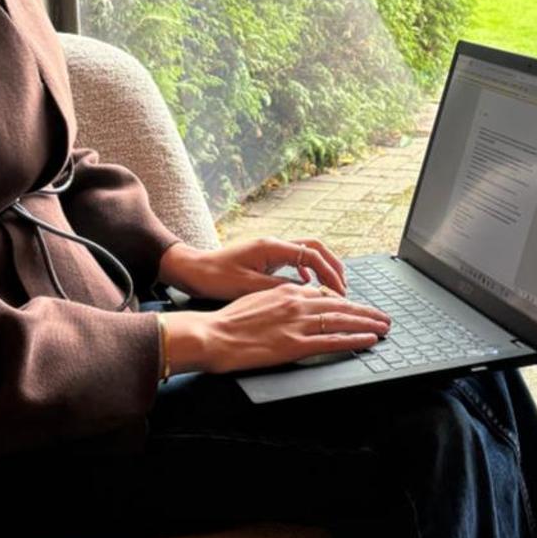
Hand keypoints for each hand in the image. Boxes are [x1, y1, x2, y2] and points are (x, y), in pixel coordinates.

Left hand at [157, 236, 346, 302]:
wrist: (192, 270)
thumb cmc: (215, 278)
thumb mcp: (249, 287)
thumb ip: (279, 288)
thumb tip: (306, 292)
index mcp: (272, 248)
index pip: (313, 256)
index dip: (330, 275)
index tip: (340, 293)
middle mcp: (274, 244)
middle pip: (316, 248)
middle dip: (333, 267)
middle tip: (344, 288)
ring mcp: (270, 249)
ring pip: (306, 253)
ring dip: (322, 268)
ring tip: (333, 288)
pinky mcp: (265, 258)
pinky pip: (294, 260)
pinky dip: (307, 271)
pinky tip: (308, 285)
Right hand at [162, 283, 390, 375]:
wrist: (212, 335)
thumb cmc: (228, 321)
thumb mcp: (256, 299)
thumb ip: (280, 300)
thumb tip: (296, 301)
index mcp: (286, 291)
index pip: (324, 294)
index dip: (345, 302)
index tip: (358, 308)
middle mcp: (296, 303)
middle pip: (341, 305)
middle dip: (365, 311)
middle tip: (383, 316)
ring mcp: (298, 324)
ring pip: (342, 320)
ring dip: (367, 323)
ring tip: (384, 326)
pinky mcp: (296, 344)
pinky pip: (333, 340)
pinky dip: (354, 339)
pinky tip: (368, 339)